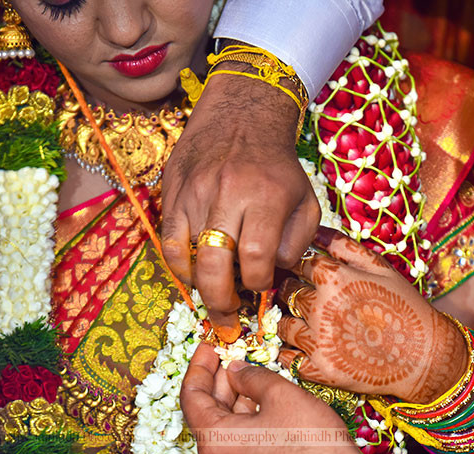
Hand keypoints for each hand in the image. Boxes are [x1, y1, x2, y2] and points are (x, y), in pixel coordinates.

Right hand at [161, 71, 320, 334]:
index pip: (256, 257)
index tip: (261, 288)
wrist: (242, 115)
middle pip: (214, 263)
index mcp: (264, 195)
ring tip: (212, 296)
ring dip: (199, 285)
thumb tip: (272, 275)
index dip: (258, 283)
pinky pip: (167, 241)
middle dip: (221, 300)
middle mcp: (226, 193)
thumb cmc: (278, 167)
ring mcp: (194, 192)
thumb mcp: (305, 199)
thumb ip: (295, 242)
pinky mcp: (172, 191)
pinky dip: (178, 266)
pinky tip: (192, 274)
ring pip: (186, 255)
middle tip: (228, 319)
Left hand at [180, 343, 393, 453]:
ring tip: (253, 380)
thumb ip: (251, 377)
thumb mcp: (281, 395)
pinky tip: (267, 411)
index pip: (190, 397)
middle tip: (233, 358)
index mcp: (215, 441)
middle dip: (220, 384)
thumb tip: (235, 371)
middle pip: (208, 416)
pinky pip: (242, 451)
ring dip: (236, 405)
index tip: (209, 346)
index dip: (199, 366)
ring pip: (227, 434)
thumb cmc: (311, 442)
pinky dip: (247, 426)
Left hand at [277, 228, 467, 403]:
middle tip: (308, 300)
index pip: (298, 262)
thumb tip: (314, 231)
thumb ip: (343, 246)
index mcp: (334, 278)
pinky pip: (286, 358)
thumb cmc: (405, 307)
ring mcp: (318, 340)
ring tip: (308, 324)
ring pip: (282, 324)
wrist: (425, 356)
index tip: (306, 274)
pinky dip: (288, 353)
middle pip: (287, 292)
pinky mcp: (319, 369)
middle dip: (292, 292)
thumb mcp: (380, 267)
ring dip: (289, 322)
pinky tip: (301, 349)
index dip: (300, 267)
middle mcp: (321, 307)